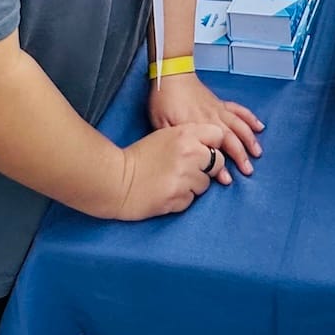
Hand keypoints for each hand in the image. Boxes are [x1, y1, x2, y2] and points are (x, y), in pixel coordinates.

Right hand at [113, 121, 227, 218]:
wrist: (116, 181)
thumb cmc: (139, 157)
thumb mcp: (164, 136)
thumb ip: (189, 137)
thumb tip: (211, 146)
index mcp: (185, 134)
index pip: (218, 135)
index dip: (213, 145)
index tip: (204, 151)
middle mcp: (189, 154)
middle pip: (218, 163)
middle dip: (207, 168)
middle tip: (189, 170)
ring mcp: (185, 177)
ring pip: (205, 184)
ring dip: (193, 185)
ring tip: (173, 181)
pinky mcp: (178, 198)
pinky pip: (191, 200)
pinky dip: (182, 198)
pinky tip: (167, 192)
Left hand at [148, 71, 263, 176]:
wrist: (171, 74)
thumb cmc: (164, 100)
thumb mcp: (162, 124)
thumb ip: (175, 140)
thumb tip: (186, 156)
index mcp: (197, 126)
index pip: (213, 150)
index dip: (220, 166)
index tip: (227, 180)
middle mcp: (212, 119)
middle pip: (231, 138)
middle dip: (241, 156)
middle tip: (248, 171)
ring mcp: (218, 110)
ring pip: (239, 125)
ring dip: (250, 139)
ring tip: (258, 153)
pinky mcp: (220, 103)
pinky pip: (239, 110)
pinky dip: (250, 118)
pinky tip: (259, 127)